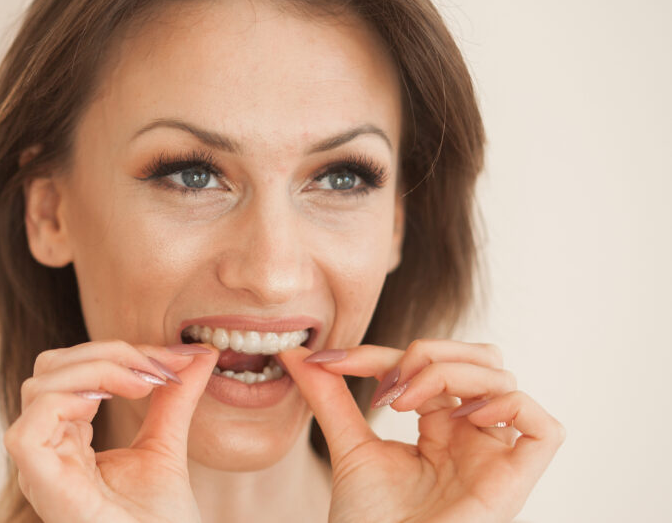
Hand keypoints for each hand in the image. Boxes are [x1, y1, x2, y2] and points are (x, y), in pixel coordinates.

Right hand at [4, 339, 218, 522]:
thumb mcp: (167, 448)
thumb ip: (173, 400)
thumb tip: (199, 354)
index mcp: (68, 441)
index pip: (73, 372)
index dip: (119, 353)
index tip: (175, 359)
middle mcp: (48, 450)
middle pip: (51, 369)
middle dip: (108, 353)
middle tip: (160, 369)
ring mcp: (40, 468)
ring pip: (40, 386)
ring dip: (97, 369)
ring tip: (145, 383)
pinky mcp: (39, 483)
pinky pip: (29, 427)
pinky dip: (69, 399)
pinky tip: (109, 401)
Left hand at [278, 340, 564, 522]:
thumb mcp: (347, 446)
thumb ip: (328, 397)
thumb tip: (293, 353)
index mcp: (440, 428)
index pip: (427, 366)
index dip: (380, 353)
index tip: (329, 361)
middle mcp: (472, 439)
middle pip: (479, 359)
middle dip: (428, 353)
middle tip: (385, 386)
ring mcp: (495, 459)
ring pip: (503, 380)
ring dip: (449, 372)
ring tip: (402, 403)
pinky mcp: (514, 484)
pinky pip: (544, 430)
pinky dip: (509, 404)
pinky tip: (463, 415)